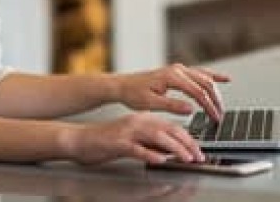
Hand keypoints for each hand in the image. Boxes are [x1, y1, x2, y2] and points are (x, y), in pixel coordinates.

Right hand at [68, 112, 204, 164]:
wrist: (80, 139)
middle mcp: (136, 122)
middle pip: (167, 129)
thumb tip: (173, 151)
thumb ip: (152, 143)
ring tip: (186, 158)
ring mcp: (126, 131)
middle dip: (187, 143)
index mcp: (141, 119)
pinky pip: (137, 148)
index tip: (198, 151)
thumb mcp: (134, 140)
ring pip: (156, 136)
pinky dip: (150, 154)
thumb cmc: (106, 141)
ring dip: (174, 148)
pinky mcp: (117, 142)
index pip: (170, 126)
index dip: (188, 139)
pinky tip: (159, 160)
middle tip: (199, 156)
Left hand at [113, 64, 229, 120]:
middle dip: (214, 100)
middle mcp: (176, 70)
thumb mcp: (150, 104)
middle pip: (204, 83)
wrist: (122, 86)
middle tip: (219, 116)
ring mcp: (177, 69)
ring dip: (214, 92)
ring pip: (204, 78)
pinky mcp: (176, 72)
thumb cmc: (133, 94)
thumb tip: (191, 109)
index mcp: (171, 77)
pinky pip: (199, 73)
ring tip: (221, 106)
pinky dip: (212, 76)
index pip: (197, 92)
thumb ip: (171, 106)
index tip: (215, 118)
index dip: (209, 106)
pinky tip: (224, 79)